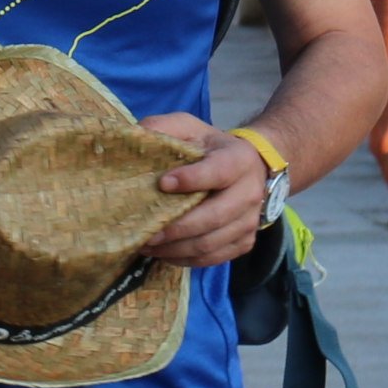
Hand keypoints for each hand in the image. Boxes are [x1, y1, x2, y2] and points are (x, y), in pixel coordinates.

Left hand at [139, 112, 275, 268]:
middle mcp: (250, 192)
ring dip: (175, 249)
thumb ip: (164, 128)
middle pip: (214, 217)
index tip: (162, 184)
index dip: (192, 179)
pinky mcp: (245, 242)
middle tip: (146, 233)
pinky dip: (186, 260)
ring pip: (210, 243)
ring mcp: (250, 221)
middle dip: (176, 228)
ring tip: (146, 246)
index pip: (218, 172)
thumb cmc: (210, 148)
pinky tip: (163, 253)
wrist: (252, 166)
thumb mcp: (190, 128)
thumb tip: (136, 138)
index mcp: (239, 159)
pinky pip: (213, 258)